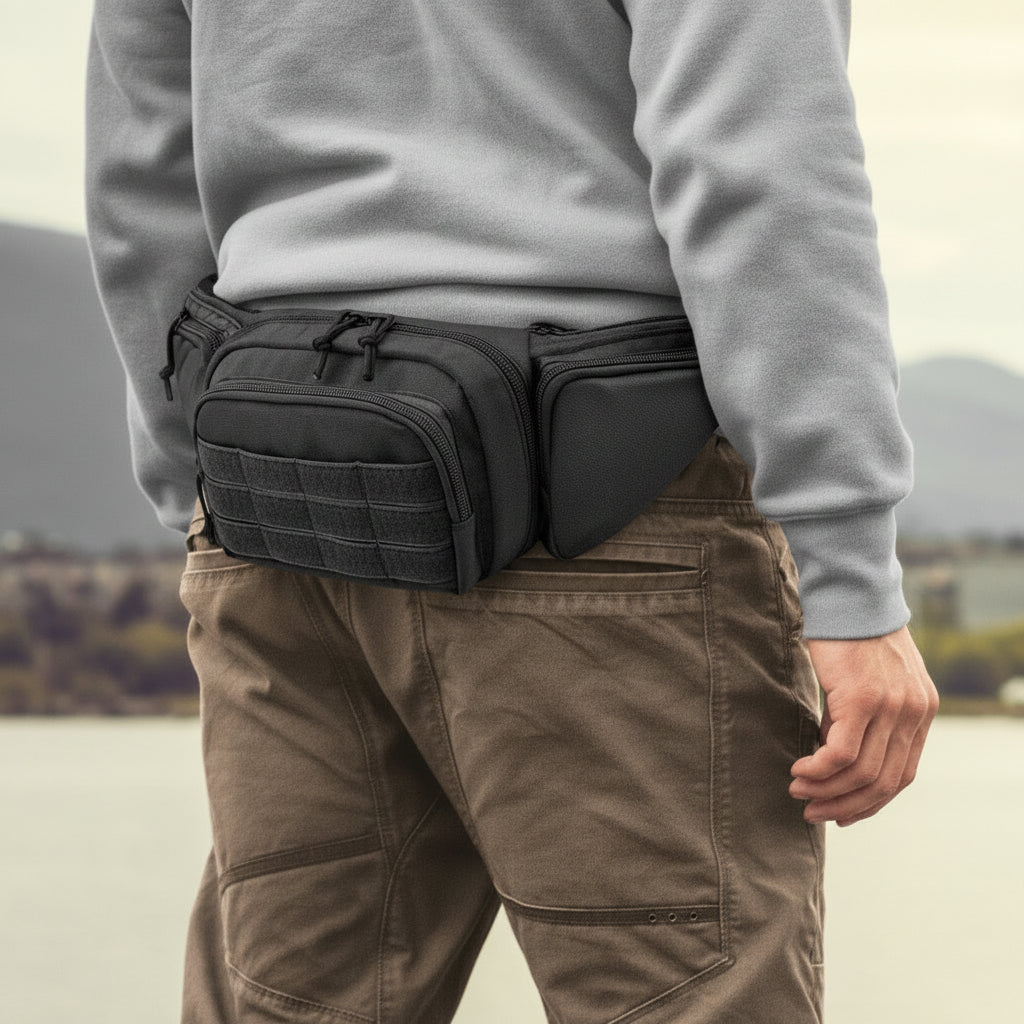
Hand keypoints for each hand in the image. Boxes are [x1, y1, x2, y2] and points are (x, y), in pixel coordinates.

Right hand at [789, 624, 938, 825]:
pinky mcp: (863, 699)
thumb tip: (835, 755)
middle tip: (813, 812)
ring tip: (798, 792)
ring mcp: (892, 707)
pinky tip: (799, 771)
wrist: (849, 594)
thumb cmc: (852, 633)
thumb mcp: (869, 680)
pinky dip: (818, 770)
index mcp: (921, 710)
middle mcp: (914, 712)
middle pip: (883, 781)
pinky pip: (841, 753)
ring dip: (827, 790)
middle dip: (846, 804)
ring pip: (862, 772)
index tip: (840, 813)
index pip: (902, 775)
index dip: (871, 802)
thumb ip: (864, 718)